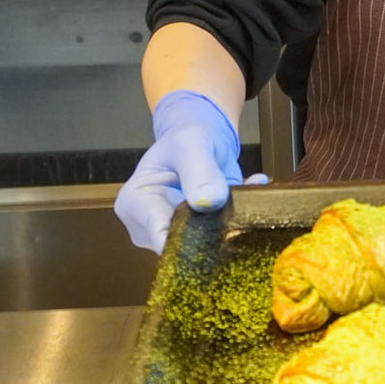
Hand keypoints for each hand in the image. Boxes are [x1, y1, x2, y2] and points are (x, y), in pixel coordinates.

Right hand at [114, 90, 264, 251]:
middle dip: (213, 226)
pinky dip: (240, 215)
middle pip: (182, 243)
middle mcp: (149, 227)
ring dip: (230, 218)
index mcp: (134, 204)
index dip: (190, 236)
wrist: (199, 144)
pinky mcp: (198, 237)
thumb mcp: (190, 144)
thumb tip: (210, 202)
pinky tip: (250, 188)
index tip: (219, 220)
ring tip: (242, 188)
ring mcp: (173, 235)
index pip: (159, 234)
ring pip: (205, 242)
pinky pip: (222, 236)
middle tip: (236, 198)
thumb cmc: (183, 141)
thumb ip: (199, 170)